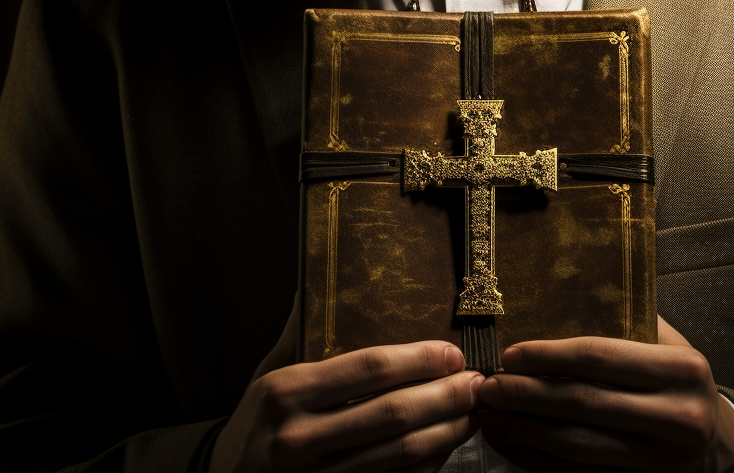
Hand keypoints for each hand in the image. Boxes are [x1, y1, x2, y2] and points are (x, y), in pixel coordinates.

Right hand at [210, 296, 483, 472]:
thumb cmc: (256, 422)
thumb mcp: (266, 373)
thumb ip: (298, 331)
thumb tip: (318, 279)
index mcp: (285, 391)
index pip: (370, 369)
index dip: (421, 359)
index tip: (452, 353)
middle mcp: (297, 437)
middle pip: (394, 413)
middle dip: (447, 396)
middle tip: (476, 383)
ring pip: (402, 454)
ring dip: (448, 431)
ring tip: (472, 412)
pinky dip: (429, 463)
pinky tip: (447, 444)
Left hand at [478, 316, 733, 472]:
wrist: (719, 445)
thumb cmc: (680, 385)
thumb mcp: (671, 346)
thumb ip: (628, 322)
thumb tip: (557, 294)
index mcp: (682, 369)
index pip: (598, 356)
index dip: (546, 355)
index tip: (509, 354)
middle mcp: (678, 416)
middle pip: (580, 402)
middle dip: (523, 395)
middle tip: (487, 387)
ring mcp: (662, 461)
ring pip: (574, 445)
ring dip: (523, 431)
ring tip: (492, 417)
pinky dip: (539, 463)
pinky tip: (515, 447)